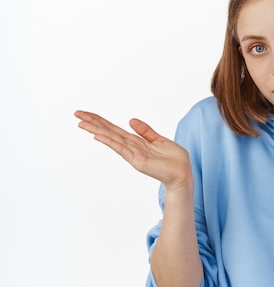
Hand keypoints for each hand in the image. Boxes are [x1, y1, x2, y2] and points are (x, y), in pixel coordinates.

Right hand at [74, 110, 191, 189]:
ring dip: (96, 130)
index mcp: (136, 142)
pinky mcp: (138, 161)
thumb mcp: (159, 140)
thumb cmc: (174, 159)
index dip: (100, 121)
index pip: (114, 129)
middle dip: (93, 123)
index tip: (86, 113)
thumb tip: (130, 120)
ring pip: (111, 139)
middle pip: (109, 132)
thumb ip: (145, 131)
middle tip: (76, 114)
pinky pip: (121, 149)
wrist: (183, 173)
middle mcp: (131, 147)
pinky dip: (110, 142)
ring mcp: (133, 154)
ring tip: (81, 123)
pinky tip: (98, 136)